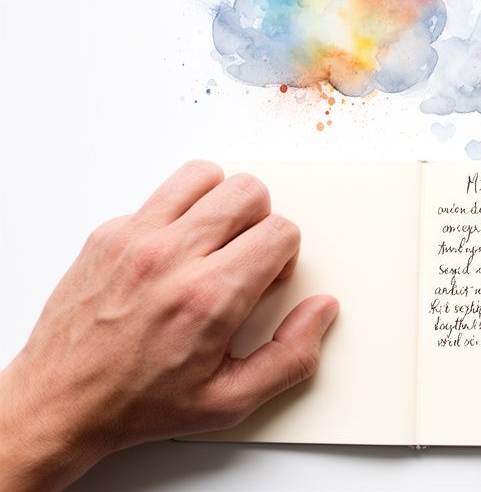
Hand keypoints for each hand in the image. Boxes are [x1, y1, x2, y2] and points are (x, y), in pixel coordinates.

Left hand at [0, 161, 338, 490]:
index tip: (267, 280)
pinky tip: (174, 252)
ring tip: (214, 242)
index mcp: (209, 299)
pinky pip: (162, 194)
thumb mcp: (230, 400)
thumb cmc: (141, 403)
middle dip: (260, 221)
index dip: (284, 256)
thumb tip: (321, 311)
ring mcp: (134, 239)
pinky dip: (179, 214)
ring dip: (221, 203)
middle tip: (244, 258)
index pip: (278, 231)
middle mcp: (171, 258)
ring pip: (204, 175)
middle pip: (248, 191)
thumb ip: (290, 357)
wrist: (61, 402)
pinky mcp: (107, 233)